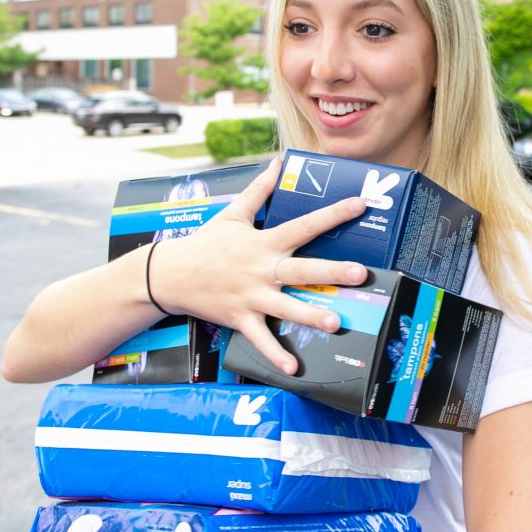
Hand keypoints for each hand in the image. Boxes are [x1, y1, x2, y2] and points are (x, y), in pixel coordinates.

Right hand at [151, 157, 367, 374]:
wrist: (169, 274)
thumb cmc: (206, 243)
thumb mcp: (232, 213)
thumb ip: (260, 189)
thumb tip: (278, 162)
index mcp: (264, 242)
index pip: (304, 224)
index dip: (333, 214)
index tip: (360, 205)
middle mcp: (261, 270)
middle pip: (302, 270)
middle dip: (333, 272)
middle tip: (361, 273)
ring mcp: (251, 296)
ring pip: (286, 308)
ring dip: (310, 316)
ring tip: (335, 323)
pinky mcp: (240, 318)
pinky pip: (261, 339)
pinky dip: (276, 354)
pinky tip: (295, 368)